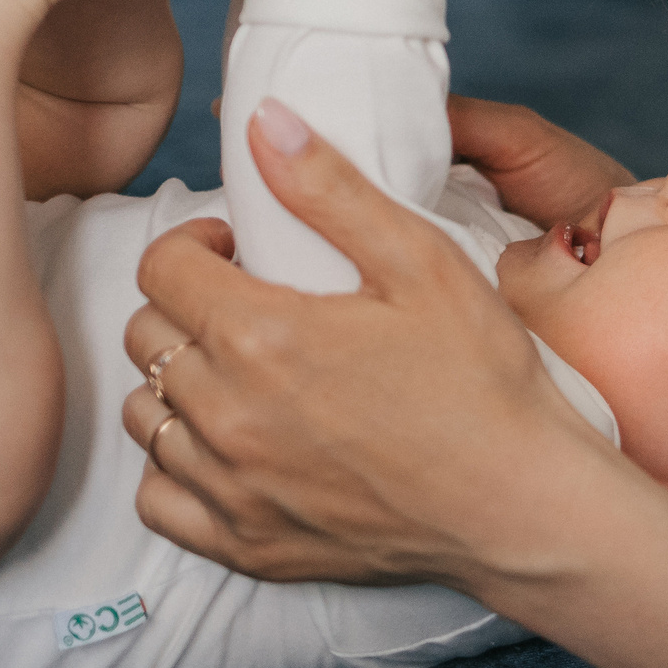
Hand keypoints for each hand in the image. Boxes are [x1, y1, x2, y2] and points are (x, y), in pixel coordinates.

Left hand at [121, 105, 667, 667]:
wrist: (521, 504)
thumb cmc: (483, 380)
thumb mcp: (421, 261)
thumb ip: (331, 188)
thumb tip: (263, 122)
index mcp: (261, 337)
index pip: (161, 267)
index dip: (197, 244)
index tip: (242, 252)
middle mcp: (227, 417)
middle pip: (146, 337)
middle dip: (187, 305)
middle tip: (252, 304)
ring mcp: (231, 488)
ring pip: (145, 415)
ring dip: (179, 382)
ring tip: (244, 372)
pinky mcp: (245, 545)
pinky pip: (158, 499)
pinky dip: (177, 467)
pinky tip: (232, 445)